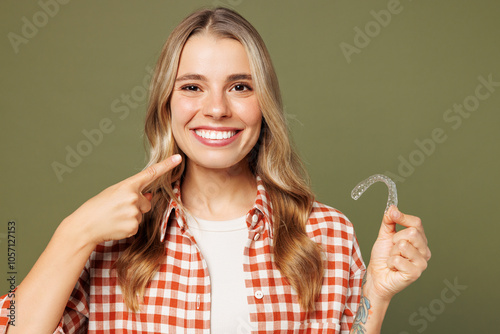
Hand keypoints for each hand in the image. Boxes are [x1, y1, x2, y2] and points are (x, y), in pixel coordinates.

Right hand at [62, 155, 181, 245]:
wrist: (84, 226)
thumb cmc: (98, 207)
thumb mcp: (114, 193)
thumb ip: (134, 192)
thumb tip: (150, 196)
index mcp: (127, 185)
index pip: (151, 173)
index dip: (166, 166)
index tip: (178, 158)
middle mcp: (133, 197)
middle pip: (146, 202)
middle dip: (136, 205)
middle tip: (117, 209)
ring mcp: (133, 213)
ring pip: (141, 214)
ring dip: (131, 216)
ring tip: (115, 217)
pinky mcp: (133, 227)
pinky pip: (136, 226)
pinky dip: (128, 226)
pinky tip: (116, 225)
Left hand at [363, 206, 430, 302]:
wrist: (377, 276)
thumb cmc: (382, 258)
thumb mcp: (384, 235)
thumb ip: (389, 221)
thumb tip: (393, 208)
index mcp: (419, 241)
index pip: (417, 223)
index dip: (403, 217)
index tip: (392, 215)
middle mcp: (424, 251)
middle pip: (412, 232)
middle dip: (395, 239)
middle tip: (392, 249)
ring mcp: (422, 263)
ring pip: (403, 245)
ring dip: (392, 252)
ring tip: (393, 259)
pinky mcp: (415, 273)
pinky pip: (398, 259)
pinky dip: (390, 263)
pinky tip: (393, 268)